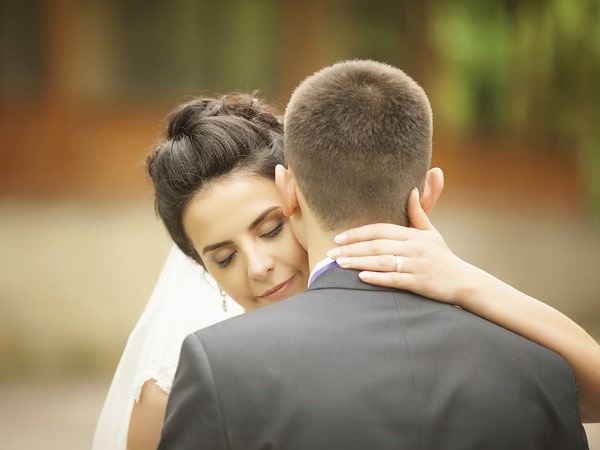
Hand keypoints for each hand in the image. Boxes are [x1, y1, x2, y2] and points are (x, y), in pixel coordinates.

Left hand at [327, 188, 470, 302]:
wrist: (463, 281)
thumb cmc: (442, 257)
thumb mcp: (431, 233)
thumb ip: (418, 213)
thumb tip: (411, 190)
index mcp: (415, 234)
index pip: (381, 230)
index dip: (359, 232)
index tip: (340, 237)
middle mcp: (415, 248)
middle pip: (377, 245)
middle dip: (352, 248)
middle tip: (331, 252)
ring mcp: (417, 265)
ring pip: (382, 261)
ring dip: (358, 262)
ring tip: (339, 264)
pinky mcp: (420, 283)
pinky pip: (395, 279)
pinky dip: (378, 278)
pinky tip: (361, 277)